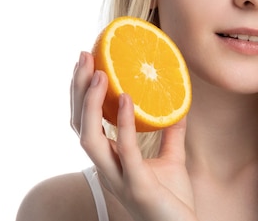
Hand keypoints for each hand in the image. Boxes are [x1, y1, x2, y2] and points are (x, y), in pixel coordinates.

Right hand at [70, 52, 197, 219]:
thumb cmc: (173, 200)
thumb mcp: (173, 159)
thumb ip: (171, 133)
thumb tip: (179, 105)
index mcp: (111, 161)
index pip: (85, 124)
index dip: (81, 95)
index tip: (87, 64)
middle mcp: (107, 168)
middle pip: (79, 126)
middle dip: (78, 91)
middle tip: (84, 58)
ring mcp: (118, 177)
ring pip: (89, 138)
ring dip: (90, 104)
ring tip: (100, 73)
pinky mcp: (137, 185)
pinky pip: (126, 150)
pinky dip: (123, 122)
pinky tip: (125, 98)